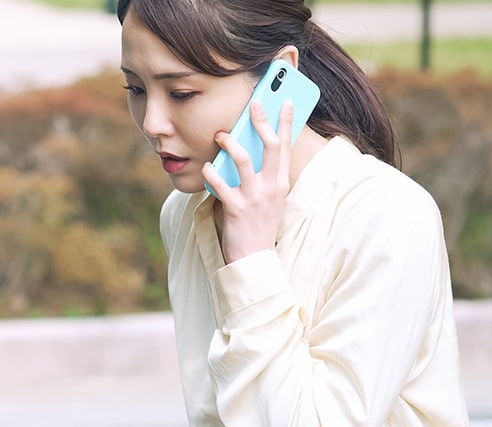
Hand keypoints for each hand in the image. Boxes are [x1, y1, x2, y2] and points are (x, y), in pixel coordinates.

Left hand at [202, 99, 294, 263]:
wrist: (254, 259)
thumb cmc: (257, 226)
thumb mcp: (268, 198)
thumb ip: (263, 176)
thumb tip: (250, 149)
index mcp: (281, 183)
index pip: (285, 147)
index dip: (285, 122)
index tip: (283, 100)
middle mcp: (272, 188)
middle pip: (270, 146)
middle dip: (262, 122)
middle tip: (253, 104)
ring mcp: (255, 198)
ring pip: (244, 161)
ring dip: (231, 144)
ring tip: (220, 135)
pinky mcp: (237, 210)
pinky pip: (221, 185)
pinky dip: (211, 173)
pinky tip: (206, 167)